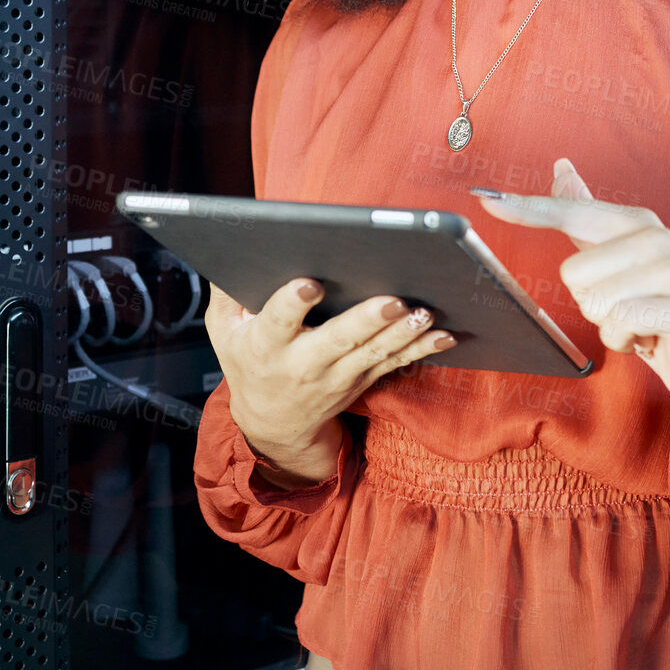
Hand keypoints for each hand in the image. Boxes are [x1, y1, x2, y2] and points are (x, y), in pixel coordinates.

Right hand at [204, 278, 456, 477]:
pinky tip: (444, 335)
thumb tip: (236, 245)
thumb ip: (227, 293)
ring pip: (374, 353)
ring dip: (403, 334)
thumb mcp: (224, 331)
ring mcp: (338, 375)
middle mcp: (304, 363)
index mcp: (266, 345)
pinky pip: (396, 364)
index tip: (308, 284)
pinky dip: (422, 350)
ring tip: (424, 313)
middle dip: (367, 320)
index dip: (292, 304)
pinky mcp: (363, 379)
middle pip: (338, 339)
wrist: (274, 423)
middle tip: (392, 300)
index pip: (277, 322)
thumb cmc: (249, 362)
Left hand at [473, 158, 669, 413]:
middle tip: (627, 308)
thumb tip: (562, 166)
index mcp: (635, 222)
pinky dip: (626, 343)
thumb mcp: (618, 259)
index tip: (484, 197)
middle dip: (592, 303)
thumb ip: (589, 213)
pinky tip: (651, 338)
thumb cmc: (655, 307)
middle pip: (573, 273)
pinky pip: (619, 326)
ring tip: (640, 323)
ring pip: (595, 303)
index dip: (527, 208)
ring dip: (610, 327)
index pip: (570, 211)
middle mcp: (656, 237)